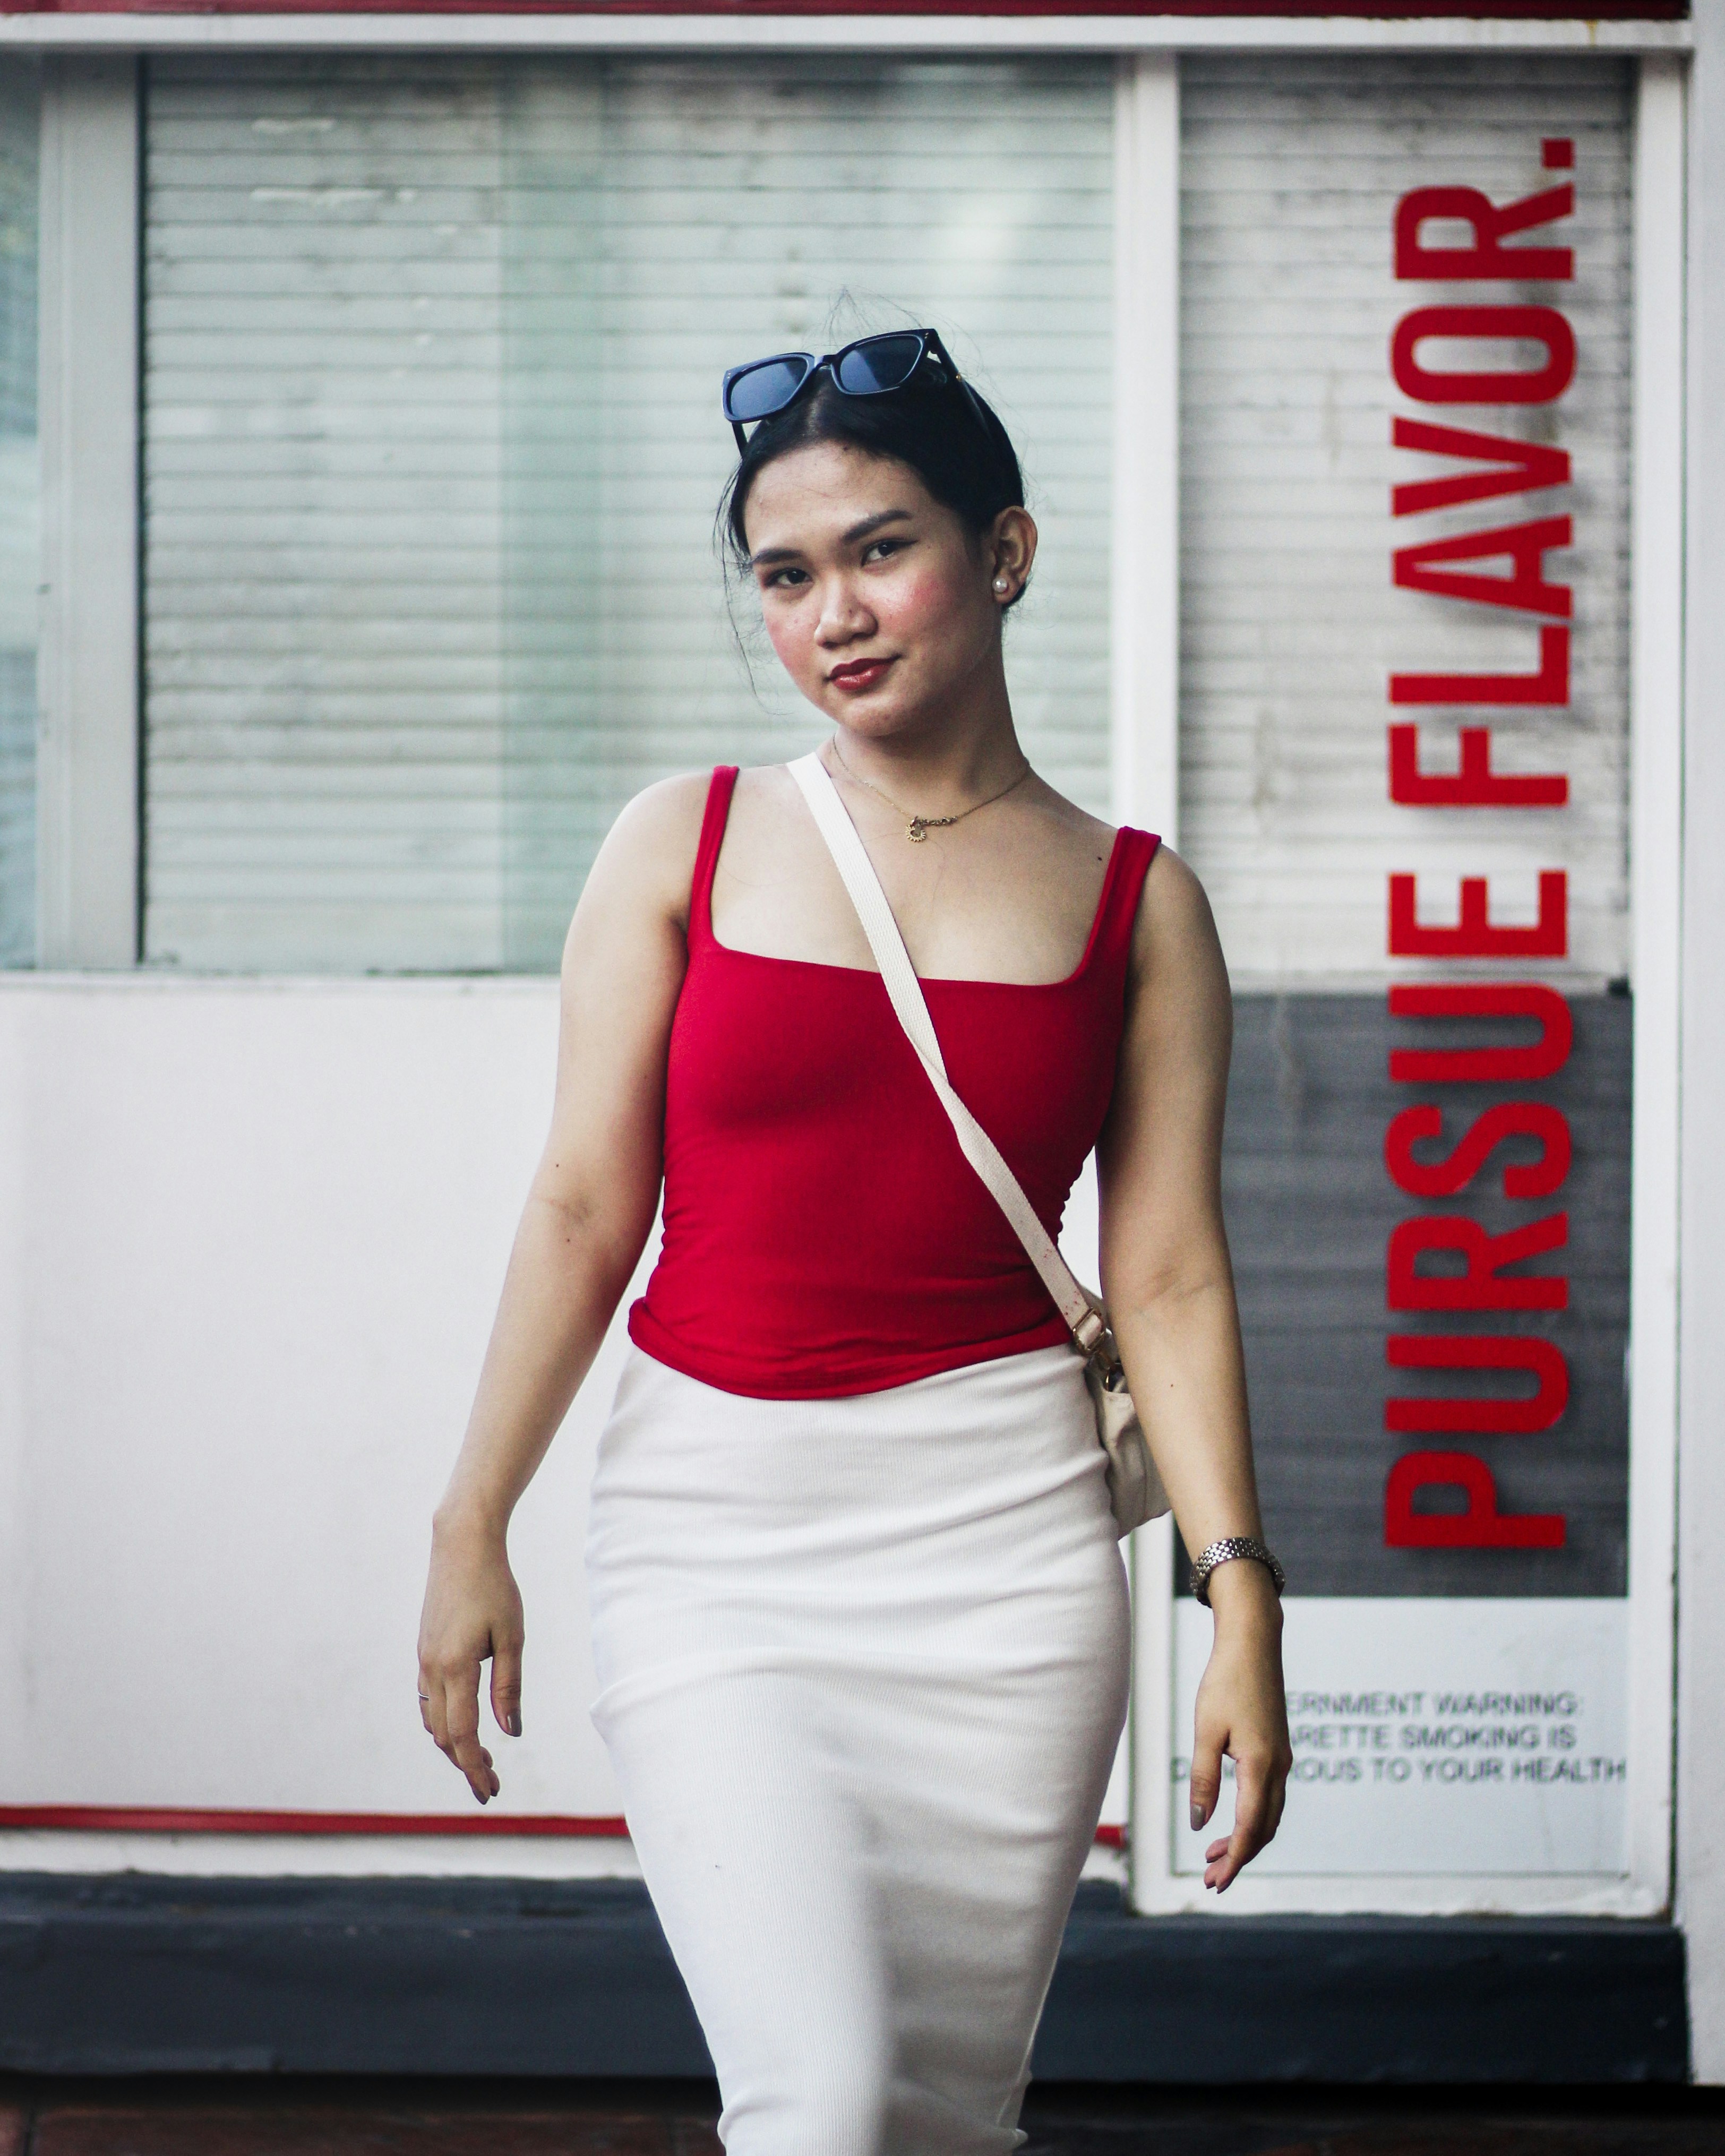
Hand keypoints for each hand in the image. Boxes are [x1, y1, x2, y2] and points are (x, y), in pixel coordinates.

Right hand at [417, 1509, 525, 1804]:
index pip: (462, 1735)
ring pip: (432, 1719)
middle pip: (443, 1734)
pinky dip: (443, 1720)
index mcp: (454, 1667)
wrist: (461, 1545)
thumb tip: (512, 1732)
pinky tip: (461, 1723)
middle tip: (492, 1783)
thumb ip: (509, 1687)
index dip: (476, 1768)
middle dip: (466, 1763)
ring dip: (453, 1744)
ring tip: (481, 1757)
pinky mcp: (424, 1650)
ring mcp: (424, 1659)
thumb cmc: (494, 1587)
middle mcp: (431, 1668)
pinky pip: (427, 1699)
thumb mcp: (512, 1636)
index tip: (492, 1790)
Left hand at [1188, 1560, 1291, 1890]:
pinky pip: (1271, 1796)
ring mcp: (1282, 1758)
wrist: (1253, 1644)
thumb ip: (1204, 1780)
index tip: (1214, 1882)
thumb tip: (1199, 1824)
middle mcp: (1279, 1767)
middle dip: (1239, 1857)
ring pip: (1270, 1815)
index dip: (1234, 1860)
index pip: (1251, 1829)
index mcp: (1262, 1766)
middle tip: (1210, 1877)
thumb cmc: (1226, 1682)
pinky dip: (1254, 1817)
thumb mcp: (1206, 1731)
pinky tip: (1232, 1820)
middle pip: (1264, 1829)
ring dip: (1247, 1839)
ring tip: (1215, 1853)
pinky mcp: (1277, 1749)